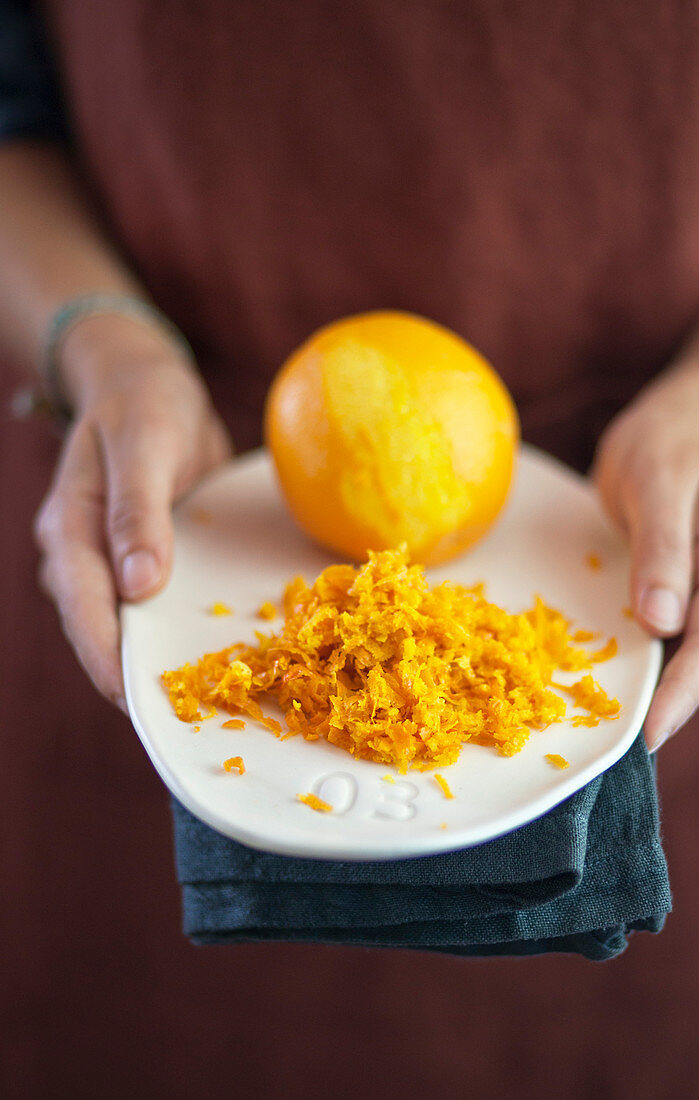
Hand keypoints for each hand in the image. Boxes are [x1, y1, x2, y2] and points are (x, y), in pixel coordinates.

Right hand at [34, 314, 231, 709]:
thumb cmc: (143, 405)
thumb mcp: (143, 443)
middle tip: (182, 718)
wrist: (148, 385)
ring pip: (129, 623)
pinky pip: (156, 605)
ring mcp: (112, 561)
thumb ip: (138, 510)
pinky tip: (219, 652)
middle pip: (101, 628)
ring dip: (159, 657)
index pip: (83, 606)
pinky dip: (179, 628)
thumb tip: (139, 586)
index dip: (106, 656)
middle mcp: (85, 555)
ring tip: (205, 701)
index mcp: (71, 529)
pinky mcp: (144, 560)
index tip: (135, 698)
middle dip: (133, 673)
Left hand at [593, 395, 698, 750]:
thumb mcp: (657, 483)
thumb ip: (663, 549)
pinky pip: (672, 637)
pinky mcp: (687, 596)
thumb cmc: (664, 449)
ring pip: (692, 652)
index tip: (654, 732)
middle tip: (631, 749)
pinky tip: (620, 682)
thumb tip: (664, 624)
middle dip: (675, 702)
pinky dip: (650, 661)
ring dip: (662, 687)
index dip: (686, 687)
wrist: (674, 433)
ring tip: (620, 728)